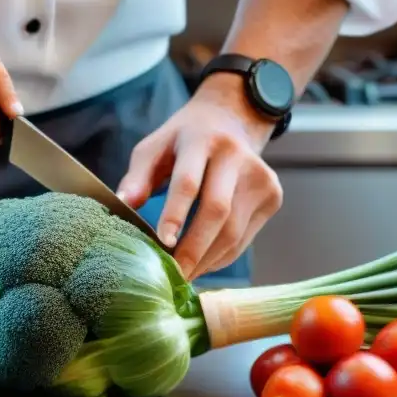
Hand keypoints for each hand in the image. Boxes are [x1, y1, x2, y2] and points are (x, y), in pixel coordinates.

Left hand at [115, 75, 283, 280]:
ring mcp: (261, 176)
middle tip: (172, 275)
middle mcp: (237, 156)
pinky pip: (244, 237)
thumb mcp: (154, 148)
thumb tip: (123, 203)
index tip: (163, 243)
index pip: (189, 181)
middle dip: (193, 248)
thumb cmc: (183, 141)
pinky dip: (221, 256)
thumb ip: (138, 177)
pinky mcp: (273, 195)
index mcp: (201, 140)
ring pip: (234, 231)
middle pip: (217, 211)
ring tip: (183, 275)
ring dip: (207, 259)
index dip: (175, 214)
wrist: (230, 121)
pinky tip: (202, 264)